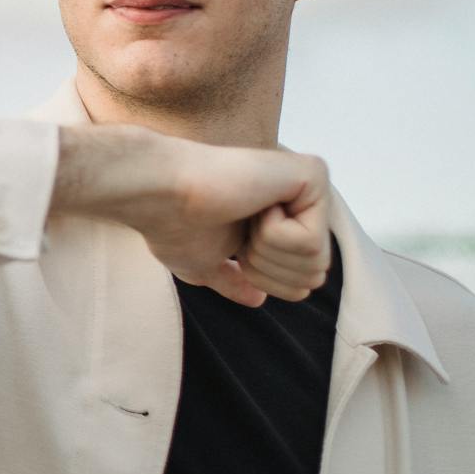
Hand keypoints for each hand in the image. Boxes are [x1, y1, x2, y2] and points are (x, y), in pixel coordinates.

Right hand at [55, 126, 331, 307]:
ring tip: (243, 216)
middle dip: (268, 269)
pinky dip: (273, 236)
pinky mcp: (314, 174)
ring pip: (316, 261)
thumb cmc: (171, 222)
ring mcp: (312, 181)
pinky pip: (310, 241)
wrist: (157, 192)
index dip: (265, 280)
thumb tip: (259, 298)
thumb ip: (233, 279)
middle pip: (317, 274)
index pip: (304, 278)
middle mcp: (303, 193)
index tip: (233, 248)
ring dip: (267, 252)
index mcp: (281, 213)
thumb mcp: (202, 262)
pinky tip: (254, 205)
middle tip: (238, 233)